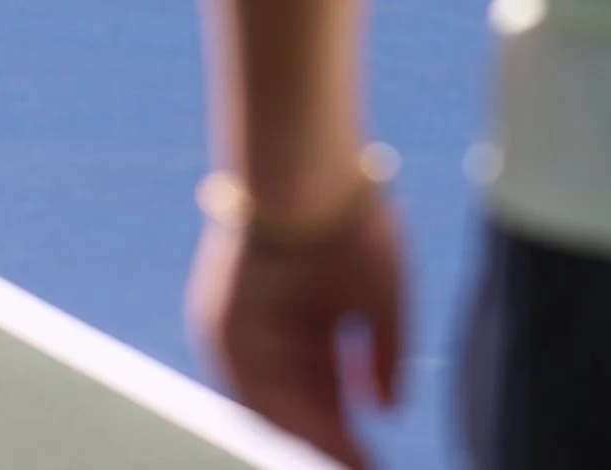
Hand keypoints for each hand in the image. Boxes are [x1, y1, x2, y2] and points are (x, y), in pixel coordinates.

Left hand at [188, 202, 407, 467]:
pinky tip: (312, 436)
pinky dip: (280, 414)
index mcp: (309, 310)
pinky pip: (250, 385)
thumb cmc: (349, 220)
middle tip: (359, 465)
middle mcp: (274, 319)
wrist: (302, 170)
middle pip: (299, 397)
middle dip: (328, 435)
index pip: (325, 385)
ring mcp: (246, 321)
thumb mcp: (383, 296)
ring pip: (275, 398)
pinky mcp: (223, 321)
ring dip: (307, 432)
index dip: (348, 424)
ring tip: (345, 458)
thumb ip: (385, 355)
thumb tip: (387, 408)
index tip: (372, 458)